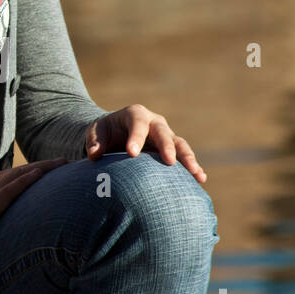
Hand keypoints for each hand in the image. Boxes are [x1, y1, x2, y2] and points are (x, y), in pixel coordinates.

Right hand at [0, 157, 68, 260]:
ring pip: (19, 176)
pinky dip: (24, 180)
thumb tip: (3, 215)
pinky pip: (9, 190)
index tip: (55, 168)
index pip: (16, 174)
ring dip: (41, 169)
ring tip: (61, 164)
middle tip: (66, 162)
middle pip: (22, 171)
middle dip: (45, 165)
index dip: (36, 170)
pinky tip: (39, 175)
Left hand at [84, 106, 206, 183]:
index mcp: (136, 114)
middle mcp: (155, 123)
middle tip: (169, 161)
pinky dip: (192, 167)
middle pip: (164, 133)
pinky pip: (184, 157)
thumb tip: (94, 155)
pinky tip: (200, 179)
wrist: (116, 134)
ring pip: (180, 145)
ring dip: (188, 158)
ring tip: (196, 174)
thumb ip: (94, 141)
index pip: (138, 123)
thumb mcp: (95, 132)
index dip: (136, 137)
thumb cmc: (105, 133)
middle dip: (167, 146)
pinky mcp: (171, 150)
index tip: (132, 153)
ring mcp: (166, 136)